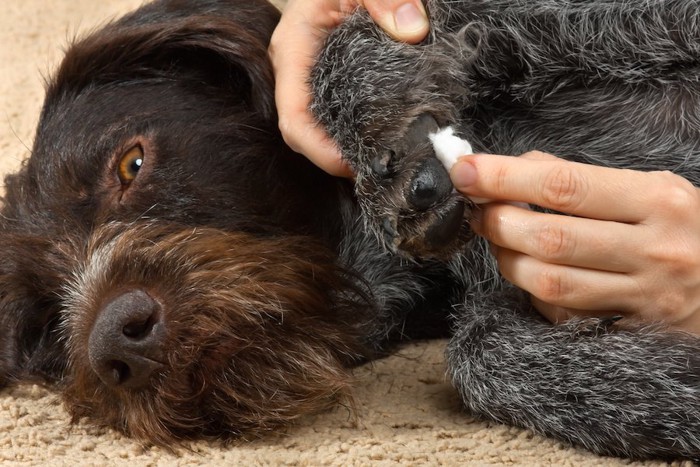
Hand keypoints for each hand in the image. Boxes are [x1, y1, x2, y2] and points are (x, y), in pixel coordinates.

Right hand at [269, 0, 428, 176]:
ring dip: (351, 152)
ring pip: (323, 131)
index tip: (356, 166)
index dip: (320, 151)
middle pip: (307, 135)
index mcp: (293, 50)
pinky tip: (390, 144)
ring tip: (390, 165)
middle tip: (384, 173)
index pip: (294, 119)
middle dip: (339, 160)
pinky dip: (361, 135)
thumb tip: (413, 31)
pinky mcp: (332, 84)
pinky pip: (339, 119)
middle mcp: (297, 74)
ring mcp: (313, 82)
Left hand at [450, 151, 699, 333]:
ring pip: (549, 281)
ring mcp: (643, 296)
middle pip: (549, 238)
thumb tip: (515, 167)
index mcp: (658, 201)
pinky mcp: (630, 329)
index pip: (562, 185)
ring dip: (507, 258)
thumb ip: (583, 178)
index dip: (504, 178)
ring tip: (500, 239)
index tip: (465, 170)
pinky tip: (530, 272)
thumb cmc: (683, 229)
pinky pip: (562, 313)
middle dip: (498, 221)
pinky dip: (532, 291)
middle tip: (479, 209)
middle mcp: (653, 250)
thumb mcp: (652, 189)